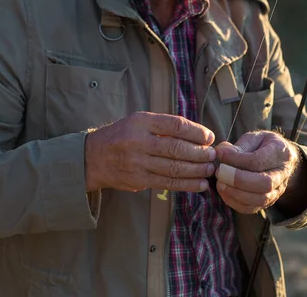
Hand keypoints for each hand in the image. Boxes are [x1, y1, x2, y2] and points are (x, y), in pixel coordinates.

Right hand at [84, 112, 216, 192]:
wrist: (94, 157)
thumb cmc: (123, 136)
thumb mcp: (139, 121)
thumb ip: (164, 126)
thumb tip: (198, 135)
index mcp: (141, 122)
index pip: (175, 125)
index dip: (196, 132)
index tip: (209, 137)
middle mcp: (139, 142)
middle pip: (176, 148)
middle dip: (199, 153)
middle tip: (213, 155)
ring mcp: (138, 163)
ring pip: (174, 168)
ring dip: (197, 170)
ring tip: (210, 169)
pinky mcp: (139, 181)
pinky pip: (168, 183)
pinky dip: (187, 184)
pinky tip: (201, 184)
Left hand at [214, 131, 300, 213]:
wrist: (278, 159)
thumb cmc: (263, 146)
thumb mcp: (254, 138)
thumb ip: (239, 146)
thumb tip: (220, 152)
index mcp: (280, 153)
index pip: (258, 161)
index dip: (236, 159)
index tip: (220, 154)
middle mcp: (283, 174)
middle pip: (264, 184)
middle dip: (238, 180)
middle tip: (219, 172)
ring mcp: (277, 191)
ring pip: (259, 199)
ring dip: (235, 193)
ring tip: (220, 182)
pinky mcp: (268, 202)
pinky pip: (252, 208)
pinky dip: (235, 202)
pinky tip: (224, 191)